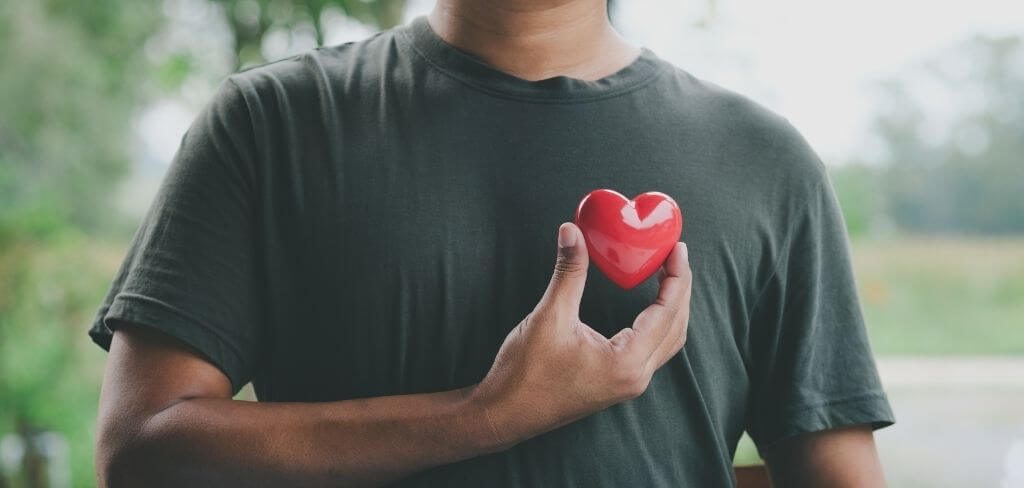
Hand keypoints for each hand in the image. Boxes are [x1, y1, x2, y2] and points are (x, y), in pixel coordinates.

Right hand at [468, 222, 692, 449]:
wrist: (505, 414)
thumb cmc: (525, 374)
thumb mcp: (549, 317)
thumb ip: (568, 273)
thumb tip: (572, 232)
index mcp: (627, 362)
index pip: (667, 312)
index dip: (676, 277)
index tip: (677, 248)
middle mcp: (635, 377)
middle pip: (676, 327)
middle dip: (680, 289)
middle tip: (675, 255)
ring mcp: (628, 384)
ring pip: (667, 342)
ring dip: (672, 308)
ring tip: (667, 275)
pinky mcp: (617, 384)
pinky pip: (652, 351)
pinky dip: (658, 324)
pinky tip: (649, 306)